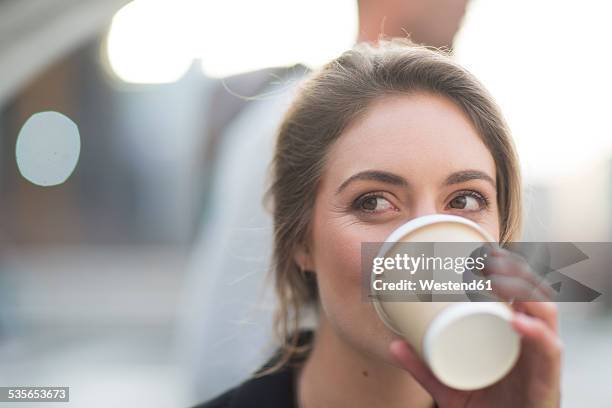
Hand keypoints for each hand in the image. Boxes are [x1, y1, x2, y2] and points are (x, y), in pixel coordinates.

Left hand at [390, 249, 561, 407]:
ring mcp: (541, 360)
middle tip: (486, 258)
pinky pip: (550, 353)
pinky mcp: (547, 383)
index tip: (481, 252)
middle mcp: (532, 343)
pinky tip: (517, 322)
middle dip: (515, 272)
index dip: (506, 270)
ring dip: (525, 292)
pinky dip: (536, 335)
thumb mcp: (449, 385)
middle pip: (534, 296)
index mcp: (514, 337)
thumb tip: (393, 344)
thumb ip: (424, 367)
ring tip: (497, 280)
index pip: (519, 295)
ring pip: (546, 316)